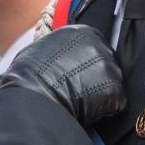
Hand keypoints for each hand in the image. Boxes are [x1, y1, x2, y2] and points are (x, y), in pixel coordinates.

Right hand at [0, 25, 124, 126]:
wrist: (34, 96)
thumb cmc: (29, 75)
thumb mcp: (41, 48)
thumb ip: (58, 48)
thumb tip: (58, 56)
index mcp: (83, 33)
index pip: (94, 47)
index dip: (86, 65)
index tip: (77, 75)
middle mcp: (100, 46)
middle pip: (105, 64)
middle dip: (96, 78)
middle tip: (78, 91)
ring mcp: (110, 68)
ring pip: (112, 84)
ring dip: (100, 95)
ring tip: (80, 103)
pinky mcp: (115, 90)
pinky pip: (114, 104)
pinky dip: (104, 111)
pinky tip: (86, 112)